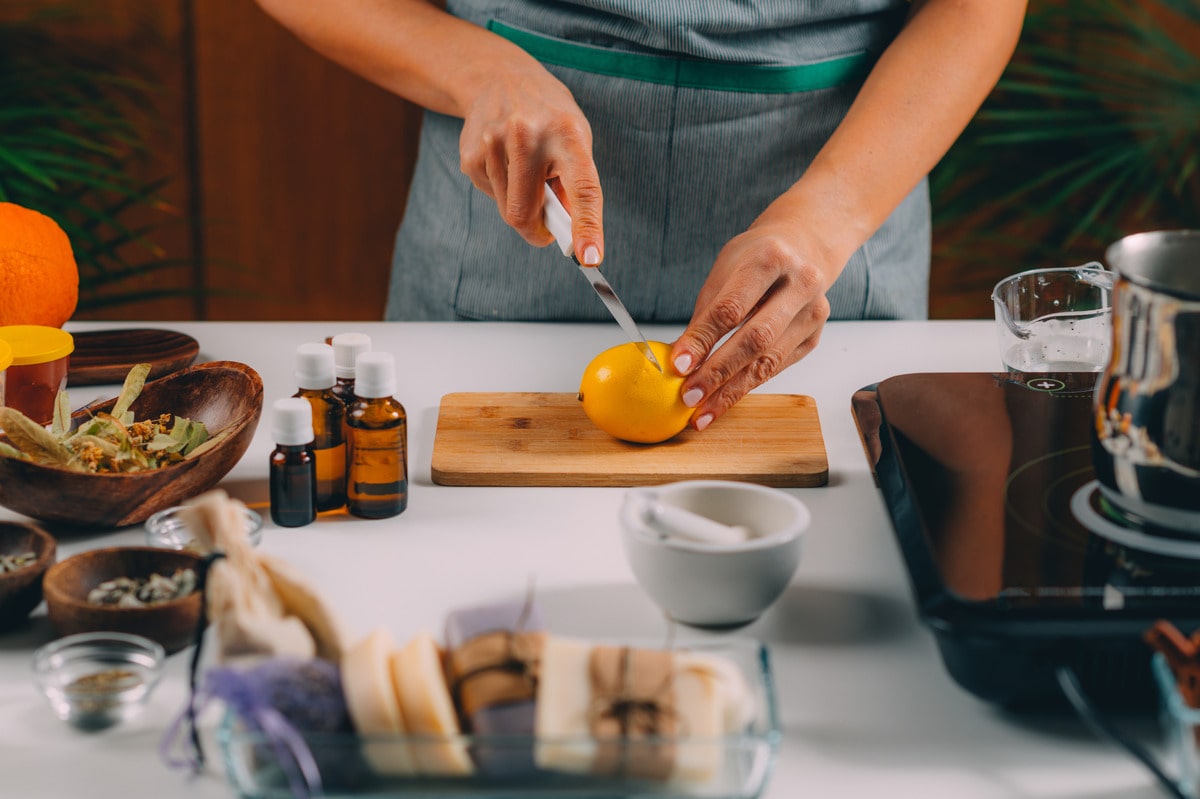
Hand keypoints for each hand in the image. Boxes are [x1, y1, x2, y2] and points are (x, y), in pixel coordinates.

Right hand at [457, 61, 603, 262]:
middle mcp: (528, 135)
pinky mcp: (471, 153)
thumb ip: (576, 186)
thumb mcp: (575, 139)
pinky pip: (489, 195)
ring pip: (506, 209)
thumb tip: (568, 233)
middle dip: (536, 230)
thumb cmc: (549, 117)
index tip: (590, 258)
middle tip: (547, 226)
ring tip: (523, 166)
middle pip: (525, 213)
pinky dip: (500, 189)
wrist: (499, 77)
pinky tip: (503, 160)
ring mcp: (494, 142)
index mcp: (567, 134)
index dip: (587, 227)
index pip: (582, 189)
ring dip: (518, 200)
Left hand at [670, 222, 832, 430]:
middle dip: (718, 372)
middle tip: (689, 396)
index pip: (732, 307)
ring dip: (731, 391)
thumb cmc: (755, 259)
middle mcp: (800, 284)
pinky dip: (747, 386)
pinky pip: (776, 368)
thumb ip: (705, 316)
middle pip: (755, 338)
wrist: (801, 248)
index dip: (703, 339)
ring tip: (703, 411)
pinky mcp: (814, 337)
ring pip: (768, 361)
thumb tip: (679, 361)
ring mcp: (813, 313)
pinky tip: (724, 400)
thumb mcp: (724, 272)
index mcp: (771, 258)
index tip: (679, 365)